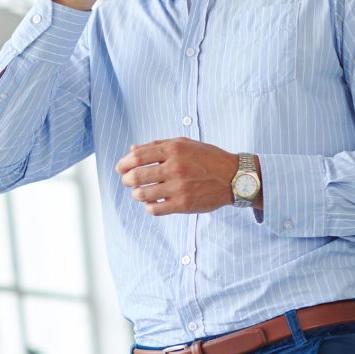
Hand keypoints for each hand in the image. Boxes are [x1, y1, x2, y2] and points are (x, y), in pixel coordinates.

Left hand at [116, 138, 240, 215]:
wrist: (234, 177)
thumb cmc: (208, 159)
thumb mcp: (185, 144)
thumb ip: (158, 145)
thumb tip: (132, 150)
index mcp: (174, 150)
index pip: (137, 156)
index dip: (123, 163)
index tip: (120, 168)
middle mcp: (175, 168)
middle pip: (136, 176)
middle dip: (127, 180)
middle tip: (128, 181)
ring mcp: (179, 187)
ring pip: (142, 194)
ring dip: (137, 194)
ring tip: (141, 192)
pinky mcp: (183, 205)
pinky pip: (154, 209)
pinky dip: (149, 207)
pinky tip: (153, 203)